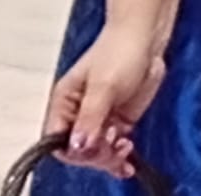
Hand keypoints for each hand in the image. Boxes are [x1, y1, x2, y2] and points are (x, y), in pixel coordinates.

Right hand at [43, 23, 166, 178]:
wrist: (144, 43)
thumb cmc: (117, 52)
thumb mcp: (104, 87)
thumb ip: (90, 117)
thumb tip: (76, 145)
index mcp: (64, 100)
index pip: (56, 138)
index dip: (74, 150)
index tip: (94, 148)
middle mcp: (77, 112)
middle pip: (77, 149)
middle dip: (97, 154)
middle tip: (115, 144)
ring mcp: (97, 118)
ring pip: (95, 152)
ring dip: (110, 156)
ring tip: (125, 145)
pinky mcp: (116, 121)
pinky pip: (112, 148)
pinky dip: (119, 156)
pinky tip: (128, 153)